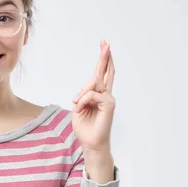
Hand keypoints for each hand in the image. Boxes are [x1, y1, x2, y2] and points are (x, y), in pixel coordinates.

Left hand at [71, 40, 115, 154]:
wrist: (91, 143)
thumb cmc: (85, 127)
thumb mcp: (78, 108)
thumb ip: (83, 95)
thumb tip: (87, 89)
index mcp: (98, 95)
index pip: (101, 74)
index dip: (103, 60)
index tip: (104, 46)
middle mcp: (105, 95)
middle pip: (106, 72)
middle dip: (105, 57)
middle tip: (105, 43)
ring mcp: (109, 99)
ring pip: (95, 83)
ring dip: (82, 93)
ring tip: (77, 105)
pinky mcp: (109, 104)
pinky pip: (92, 94)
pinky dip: (83, 100)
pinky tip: (80, 108)